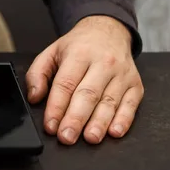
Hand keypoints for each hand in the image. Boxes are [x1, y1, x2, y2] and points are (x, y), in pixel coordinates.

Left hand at [25, 16, 143, 144]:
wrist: (108, 31)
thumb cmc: (79, 47)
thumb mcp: (51, 52)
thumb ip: (37, 74)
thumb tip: (35, 97)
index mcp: (79, 54)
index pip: (66, 84)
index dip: (57, 107)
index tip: (50, 125)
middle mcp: (103, 63)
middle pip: (88, 94)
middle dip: (76, 119)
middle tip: (67, 137)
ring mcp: (122, 75)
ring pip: (110, 101)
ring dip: (99, 123)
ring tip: (90, 138)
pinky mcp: (135, 85)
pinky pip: (131, 104)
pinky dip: (124, 120)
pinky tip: (114, 132)